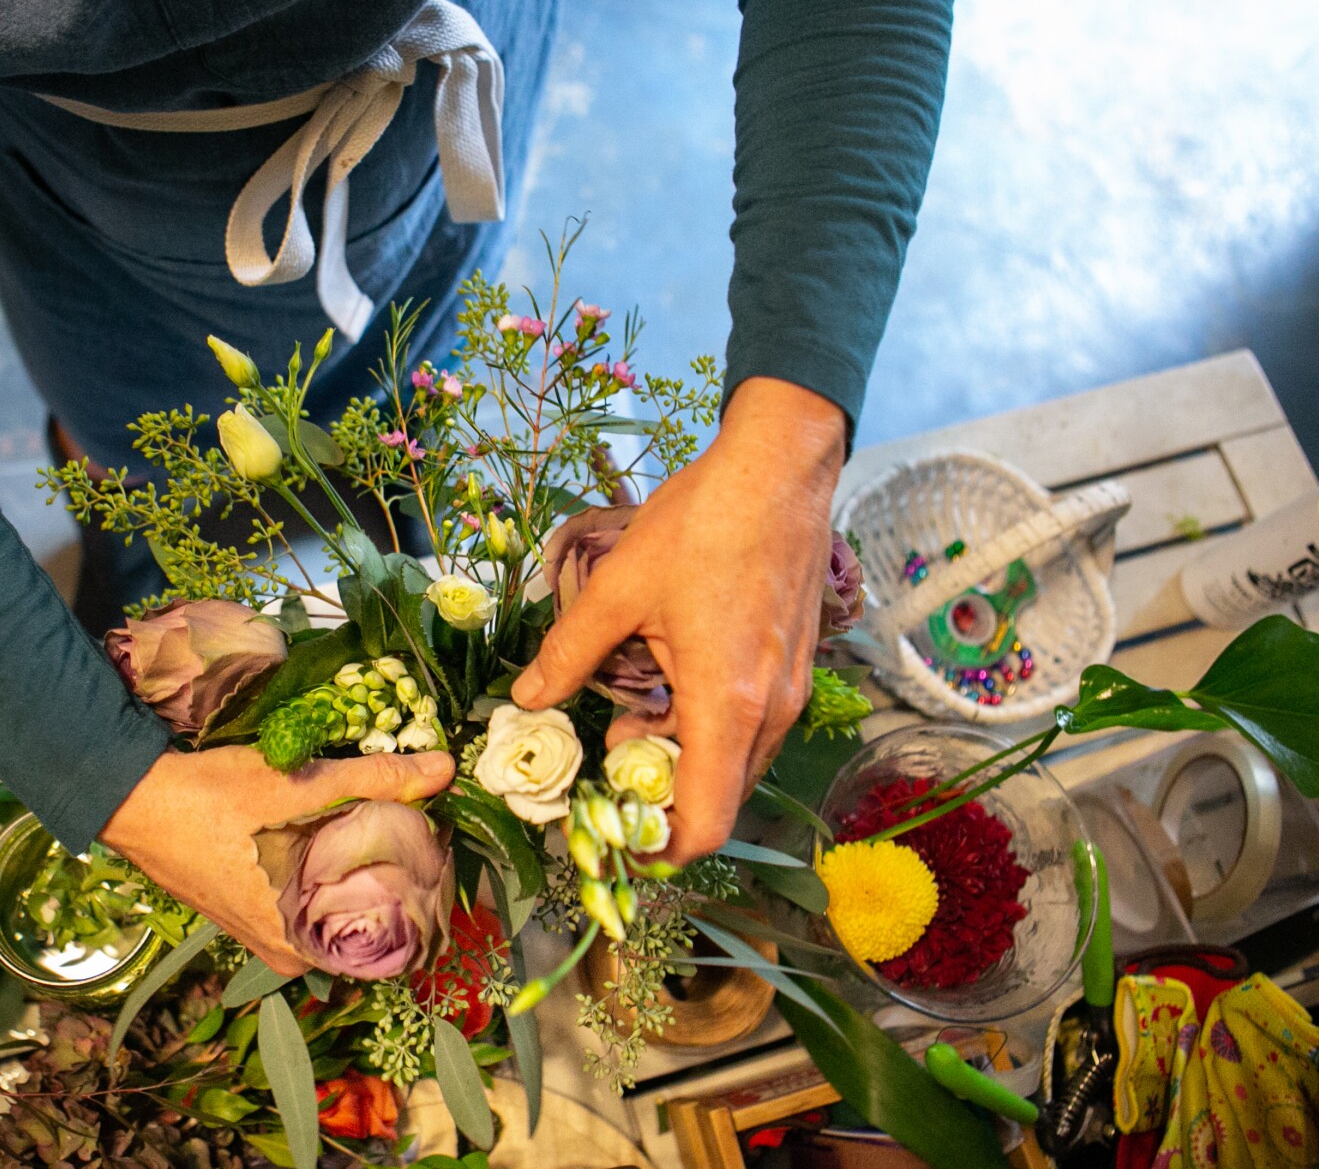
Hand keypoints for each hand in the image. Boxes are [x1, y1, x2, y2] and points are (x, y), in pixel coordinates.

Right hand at [102, 745, 454, 973]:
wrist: (129, 793)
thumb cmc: (209, 799)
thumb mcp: (296, 784)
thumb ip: (372, 777)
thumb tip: (443, 769)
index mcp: (290, 940)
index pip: (374, 951)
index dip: (409, 910)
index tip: (435, 871)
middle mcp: (272, 946)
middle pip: (348, 932)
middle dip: (382, 895)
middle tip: (416, 848)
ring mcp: (250, 928)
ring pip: (318, 914)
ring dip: (347, 881)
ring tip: (385, 838)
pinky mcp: (235, 902)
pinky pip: (292, 899)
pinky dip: (315, 874)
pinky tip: (332, 836)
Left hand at [512, 377, 843, 862]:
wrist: (780, 467)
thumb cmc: (702, 523)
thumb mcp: (619, 588)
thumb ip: (570, 652)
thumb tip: (527, 697)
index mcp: (727, 704)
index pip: (704, 823)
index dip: (657, 849)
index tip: (613, 843)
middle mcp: (769, 712)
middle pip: (718, 799)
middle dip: (657, 800)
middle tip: (599, 772)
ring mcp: (788, 690)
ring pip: (732, 762)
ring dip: (678, 759)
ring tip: (622, 721)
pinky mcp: (792, 667)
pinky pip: (748, 728)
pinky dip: (704, 728)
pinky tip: (662, 685)